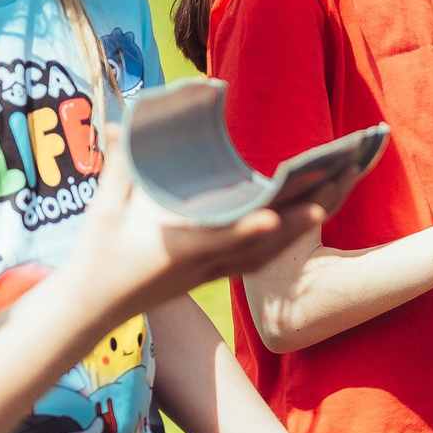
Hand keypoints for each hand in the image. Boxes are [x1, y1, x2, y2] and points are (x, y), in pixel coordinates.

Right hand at [66, 130, 329, 317]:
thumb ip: (120, 167)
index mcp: (175, 250)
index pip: (216, 240)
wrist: (92, 307)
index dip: (244, 229)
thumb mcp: (105, 210)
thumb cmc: (96, 256)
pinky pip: (260, 257)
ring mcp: (211, 273)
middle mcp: (203, 265)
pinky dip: (286, 238)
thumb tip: (119, 125)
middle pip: (262, 243)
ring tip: (337, 190)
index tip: (272, 216)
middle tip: (339, 181)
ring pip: (269, 252)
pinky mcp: (214, 275)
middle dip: (303, 214)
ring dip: (304, 224)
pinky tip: (310, 217)